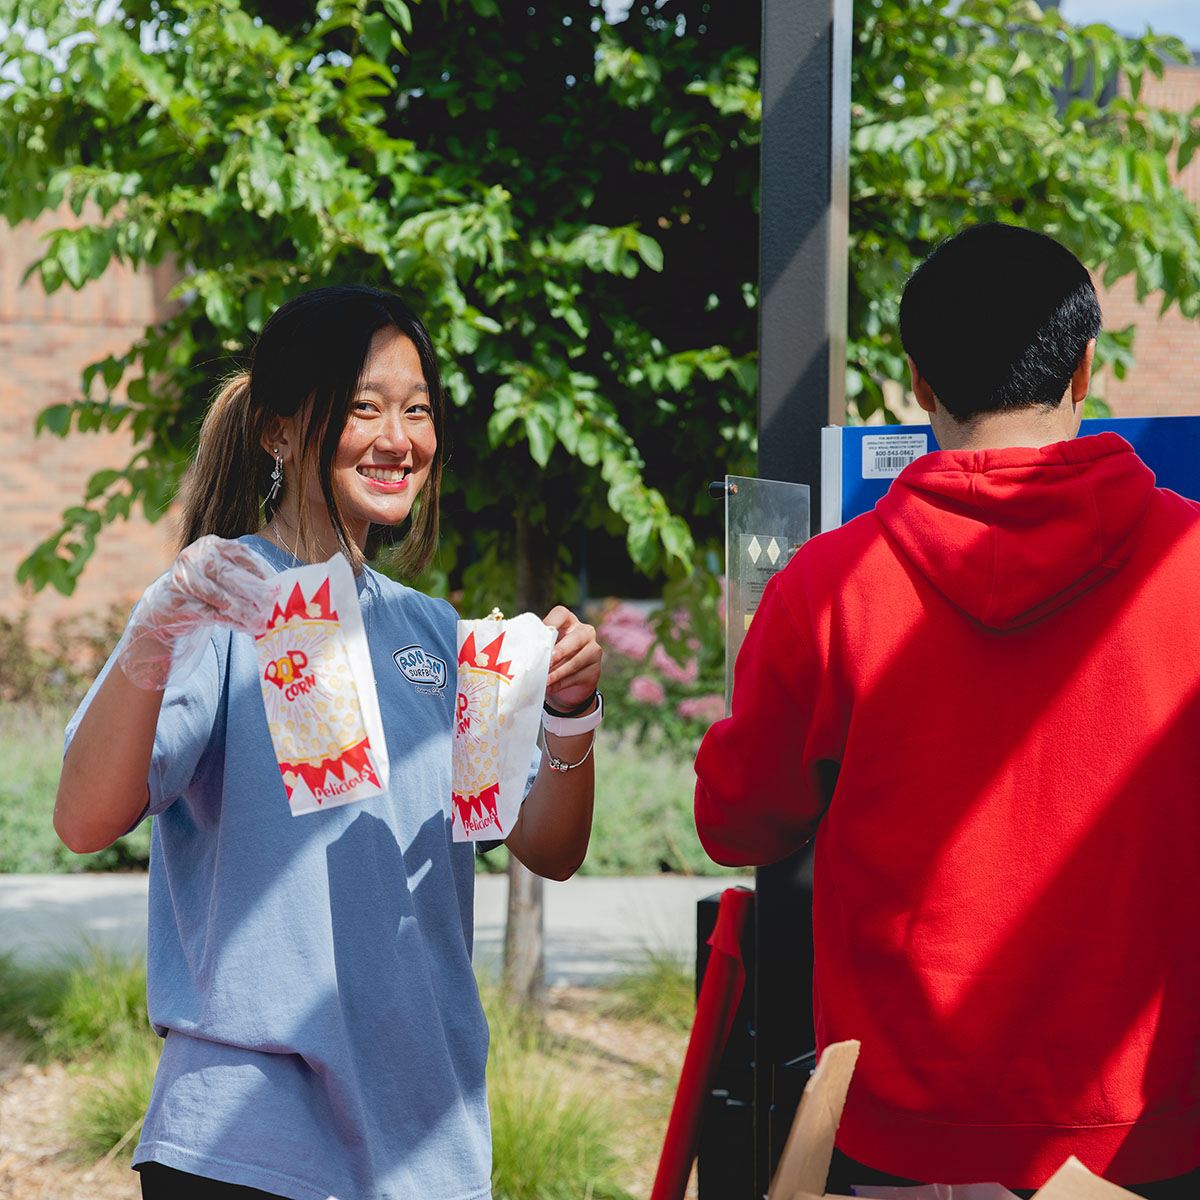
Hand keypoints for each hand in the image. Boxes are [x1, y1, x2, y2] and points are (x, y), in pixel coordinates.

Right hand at [116, 535, 274, 689]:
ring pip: (221, 597)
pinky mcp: (179, 604)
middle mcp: (193, 558)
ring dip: (245, 611)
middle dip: (255, 592)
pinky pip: (212, 614)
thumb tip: (276, 588)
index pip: (240, 553)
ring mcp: (183, 580)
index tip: (277, 584)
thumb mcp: (222, 575)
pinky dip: (233, 622)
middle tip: (273, 604)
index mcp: (209, 545)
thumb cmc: (204, 590)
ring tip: (262, 621)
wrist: (165, 610)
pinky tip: (247, 627)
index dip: (261, 569)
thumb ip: (243, 575)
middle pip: (230, 576)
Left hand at [542, 605, 601, 711]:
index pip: (561, 615)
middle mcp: (585, 632)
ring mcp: (593, 651)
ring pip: (576, 661)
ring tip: (544, 680)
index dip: (551, 623)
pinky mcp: (594, 670)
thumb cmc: (553, 657)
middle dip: (561, 650)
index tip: (540, 636)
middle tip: (547, 661)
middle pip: (576, 638)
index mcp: (569, 621)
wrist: (571, 681)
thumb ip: (538, 644)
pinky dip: (560, 684)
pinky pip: (576, 677)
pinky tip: (549, 688)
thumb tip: (518, 650)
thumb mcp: (547, 646)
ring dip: (558, 672)